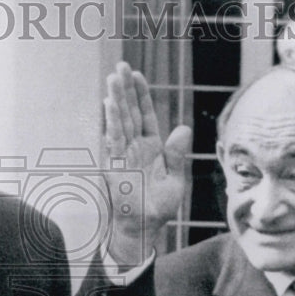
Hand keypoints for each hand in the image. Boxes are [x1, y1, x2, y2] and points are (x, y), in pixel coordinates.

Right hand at [104, 62, 191, 265]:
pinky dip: (112, 122)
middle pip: (130, 112)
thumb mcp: (175, 180)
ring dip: (116, 99)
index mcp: (151, 148)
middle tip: (121, 66)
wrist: (144, 229)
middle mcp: (135, 147)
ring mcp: (123, 155)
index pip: (146, 115)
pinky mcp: (115, 165)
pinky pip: (113, 140)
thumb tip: (184, 129)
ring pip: (120, 121)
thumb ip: (177, 155)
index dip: (142, 96)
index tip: (137, 75)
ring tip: (113, 77)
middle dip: (125, 89)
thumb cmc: (158, 208)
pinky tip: (109, 105)